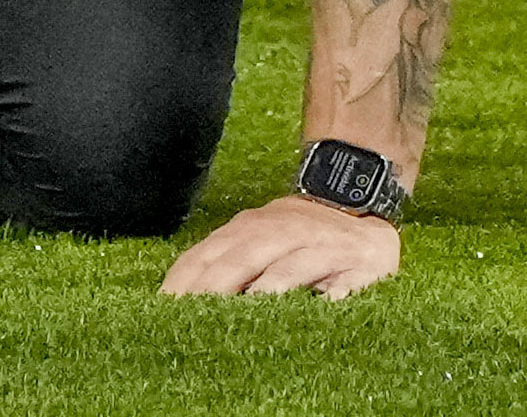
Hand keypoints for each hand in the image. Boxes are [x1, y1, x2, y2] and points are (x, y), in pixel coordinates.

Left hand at [161, 194, 401, 299]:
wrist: (363, 205)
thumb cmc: (303, 236)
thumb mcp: (260, 239)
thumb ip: (227, 261)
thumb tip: (179, 298)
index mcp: (250, 228)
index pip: (207, 254)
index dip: (183, 283)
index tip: (163, 311)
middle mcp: (281, 231)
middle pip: (240, 259)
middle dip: (213, 290)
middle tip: (192, 321)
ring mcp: (319, 245)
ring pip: (286, 267)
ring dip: (265, 290)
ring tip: (246, 312)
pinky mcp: (355, 262)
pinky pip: (341, 282)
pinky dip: (329, 296)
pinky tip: (320, 308)